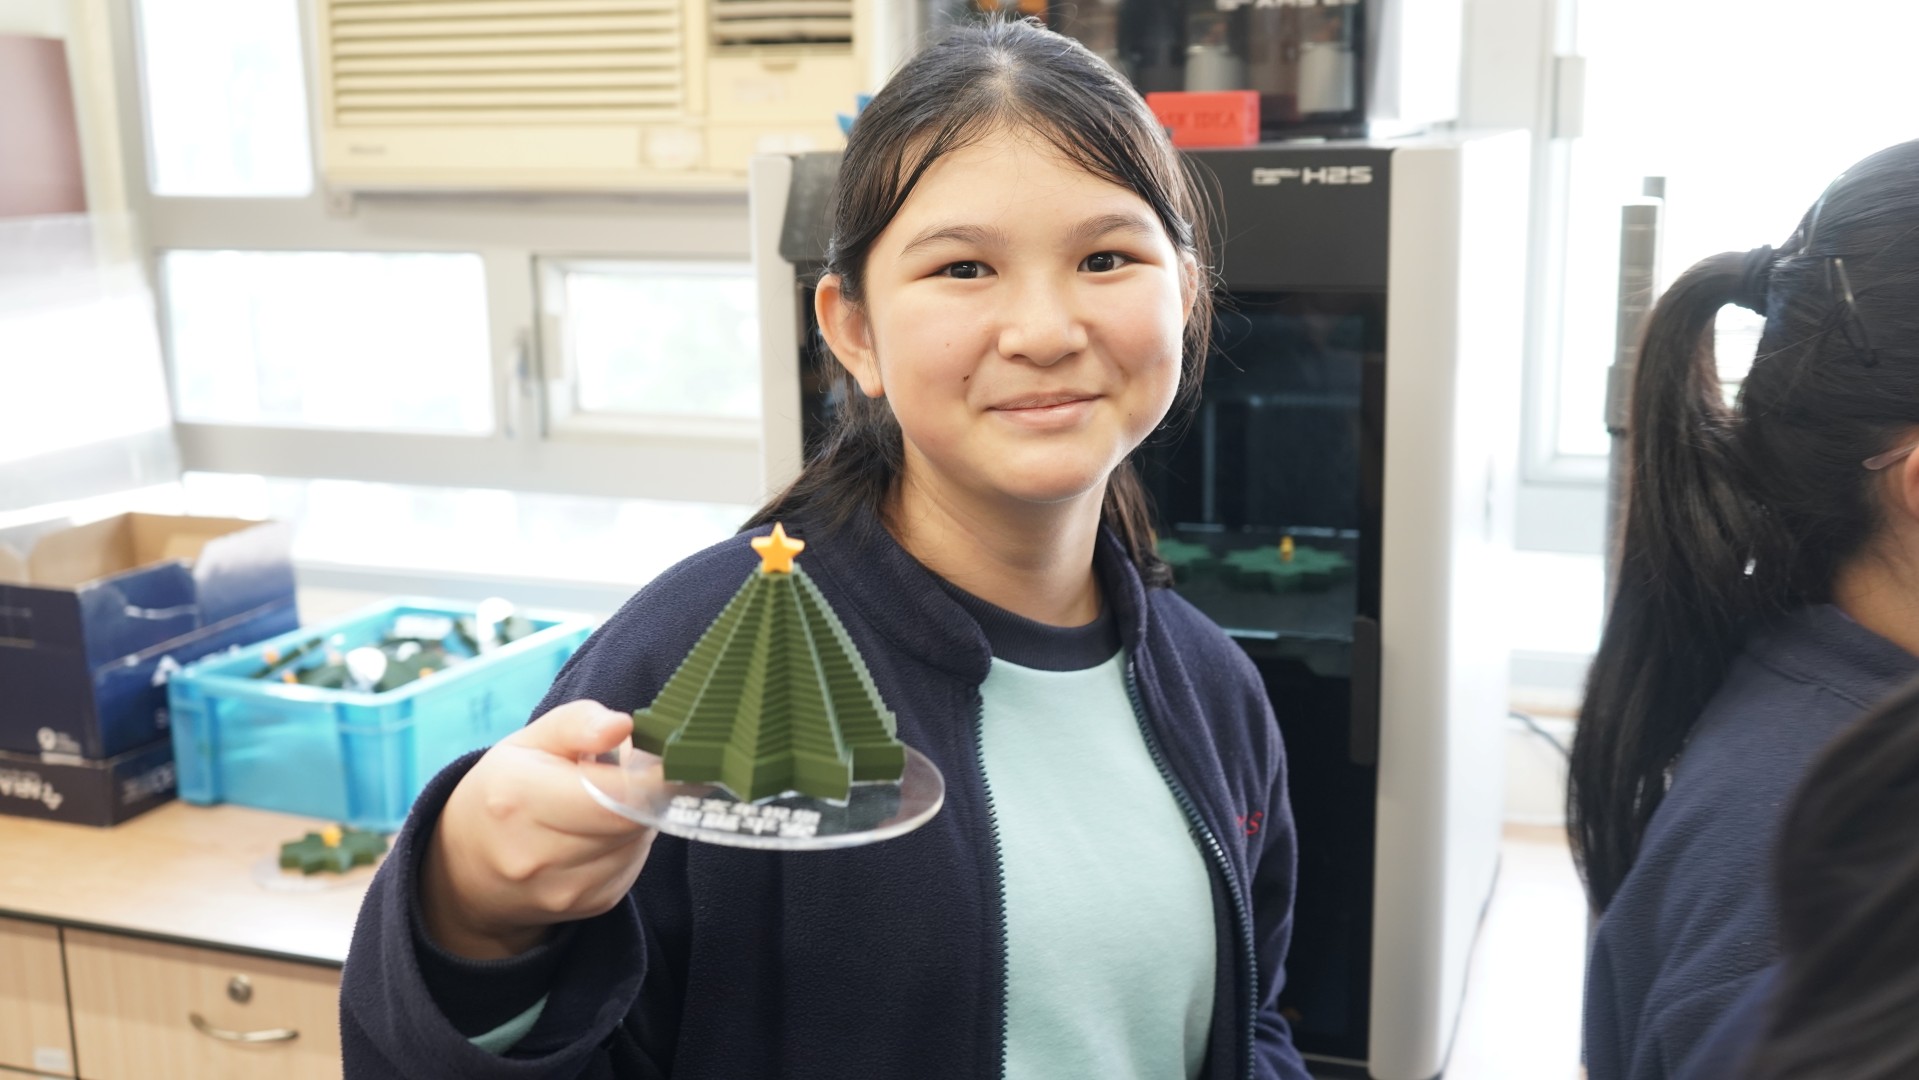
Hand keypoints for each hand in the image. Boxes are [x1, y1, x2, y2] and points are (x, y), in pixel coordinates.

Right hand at [419, 700, 655, 959]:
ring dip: (636, 820)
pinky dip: (628, 846)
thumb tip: (623, 726)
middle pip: (632, 820)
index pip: (614, 796)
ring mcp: (562, 890)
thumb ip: (578, 723)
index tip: (666, 761)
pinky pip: (633, 867)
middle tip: (625, 776)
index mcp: (519, 798)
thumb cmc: (505, 790)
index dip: (651, 777)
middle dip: (642, 794)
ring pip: (638, 844)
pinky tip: (599, 834)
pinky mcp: (589, 907)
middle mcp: (536, 854)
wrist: (467, 869)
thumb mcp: (529, 742)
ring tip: (603, 805)